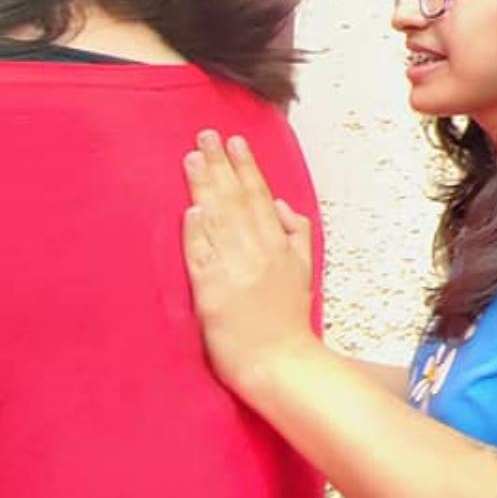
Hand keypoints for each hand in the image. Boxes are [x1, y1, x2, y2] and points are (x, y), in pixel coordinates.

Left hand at [181, 131, 317, 396]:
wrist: (279, 361)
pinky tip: (190, 210)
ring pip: (218, 221)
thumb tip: (282, 206)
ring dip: (204, 188)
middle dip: (221, 166)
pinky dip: (197, 232)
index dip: (246, 168)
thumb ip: (296, 235)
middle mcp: (257, 253)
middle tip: (206, 136)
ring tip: (192, 159)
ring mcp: (234, 271)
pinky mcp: (212, 292)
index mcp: (278, 246)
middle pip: (236, 201)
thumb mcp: (304, 270)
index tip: (235, 142)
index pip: (259, 197)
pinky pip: (202, 256)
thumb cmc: (288, 320)